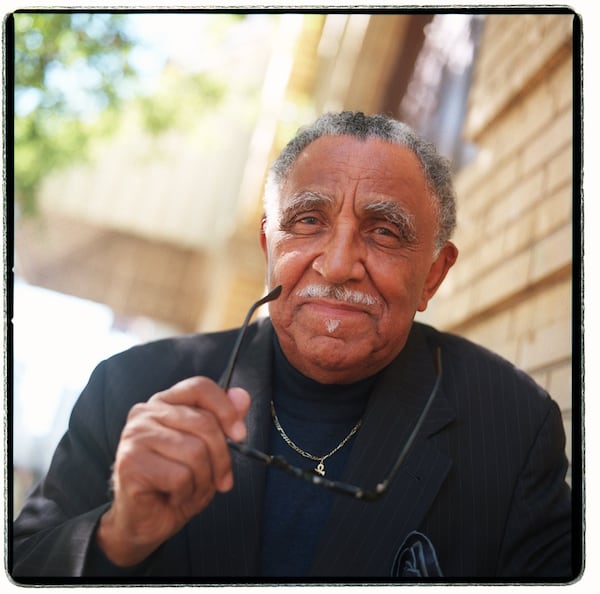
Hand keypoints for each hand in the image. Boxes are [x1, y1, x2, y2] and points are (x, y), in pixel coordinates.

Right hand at [96, 377, 250, 566]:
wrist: (144, 522)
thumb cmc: (176, 483)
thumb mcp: (208, 450)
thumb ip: (223, 420)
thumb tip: (243, 396)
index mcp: (164, 402)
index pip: (200, 387)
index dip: (225, 409)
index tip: (239, 435)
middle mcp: (145, 412)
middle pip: (204, 423)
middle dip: (221, 458)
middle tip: (220, 480)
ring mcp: (135, 435)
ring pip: (195, 451)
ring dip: (203, 480)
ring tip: (190, 489)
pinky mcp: (130, 462)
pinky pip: (180, 476)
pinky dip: (186, 493)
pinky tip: (173, 497)